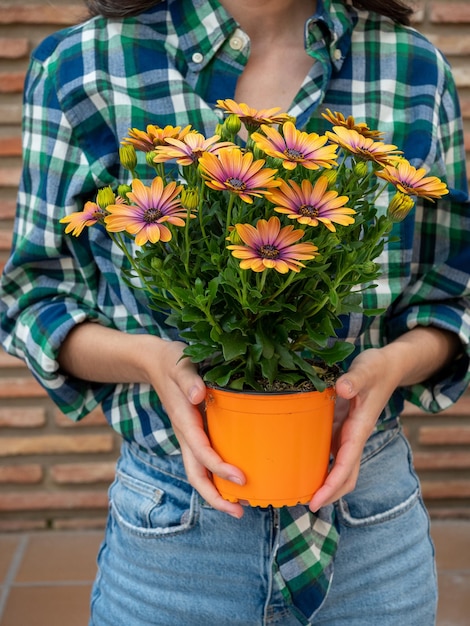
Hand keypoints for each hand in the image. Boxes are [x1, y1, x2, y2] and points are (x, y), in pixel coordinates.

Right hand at [149, 340, 245, 517]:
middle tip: (240, 512)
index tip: (241, 479)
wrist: (156, 363)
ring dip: (216, 492)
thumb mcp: (181, 365)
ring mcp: (189, 437)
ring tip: (241, 506)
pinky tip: (235, 481)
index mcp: (185, 421)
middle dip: (215, 497)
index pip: (202, 452)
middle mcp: (185, 435)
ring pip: (199, 472)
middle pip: (196, 475)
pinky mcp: (194, 434)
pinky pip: (204, 461)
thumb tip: (197, 395)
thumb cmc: (173, 362)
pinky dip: (216, 476)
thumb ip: (188, 379)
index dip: (220, 468)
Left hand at [308, 348, 397, 511]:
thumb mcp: (366, 370)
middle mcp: (354, 437)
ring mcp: (348, 434)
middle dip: (329, 494)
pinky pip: (332, 452)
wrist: (388, 367)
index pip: (345, 465)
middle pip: (345, 476)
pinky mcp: (342, 427)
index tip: (316, 501)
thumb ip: (354, 379)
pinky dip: (321, 464)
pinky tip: (303, 465)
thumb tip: (343, 388)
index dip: (331, 486)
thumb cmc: (377, 369)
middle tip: (305, 505)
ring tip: (300, 492)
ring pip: (339, 467)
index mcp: (359, 429)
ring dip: (325, 482)